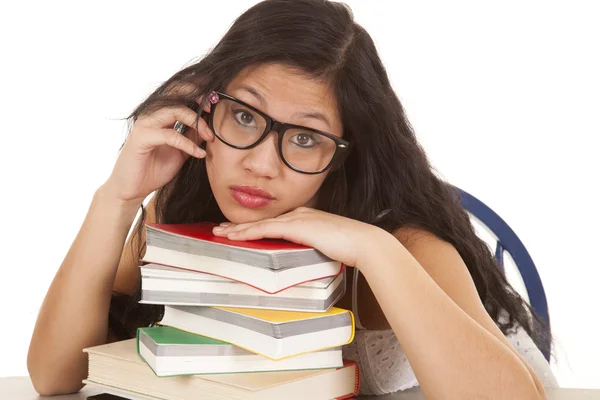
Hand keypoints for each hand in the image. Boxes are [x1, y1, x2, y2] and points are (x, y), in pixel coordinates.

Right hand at [103, 96, 214, 205]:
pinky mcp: (141, 137)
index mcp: (161, 115)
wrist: (133, 188)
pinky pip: (170, 135)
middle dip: (199, 98)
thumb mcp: (181, 152)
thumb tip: (210, 125)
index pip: (180, 94)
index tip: (216, 104)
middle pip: (177, 94)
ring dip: (197, 122)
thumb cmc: (154, 169)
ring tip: (210, 137)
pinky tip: (199, 154)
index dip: (199, 94)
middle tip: (214, 110)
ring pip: (175, 110)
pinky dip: (187, 144)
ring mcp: (145, 124)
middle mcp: (152, 115)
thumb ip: (193, 137)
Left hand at [212, 207, 388, 267]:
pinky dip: (249, 233)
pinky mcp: (296, 226)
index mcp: (305, 217)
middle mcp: (298, 214)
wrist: (362, 242)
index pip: (273, 222)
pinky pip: (266, 229)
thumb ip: (309, 246)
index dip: (254, 227)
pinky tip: (236, 237)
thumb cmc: (349, 247)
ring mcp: (297, 218)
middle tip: (221, 230)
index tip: (238, 231)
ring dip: (239, 229)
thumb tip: (298, 257)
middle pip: (263, 221)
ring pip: (260, 224)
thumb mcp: (324, 245)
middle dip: (240, 226)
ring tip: (221, 233)